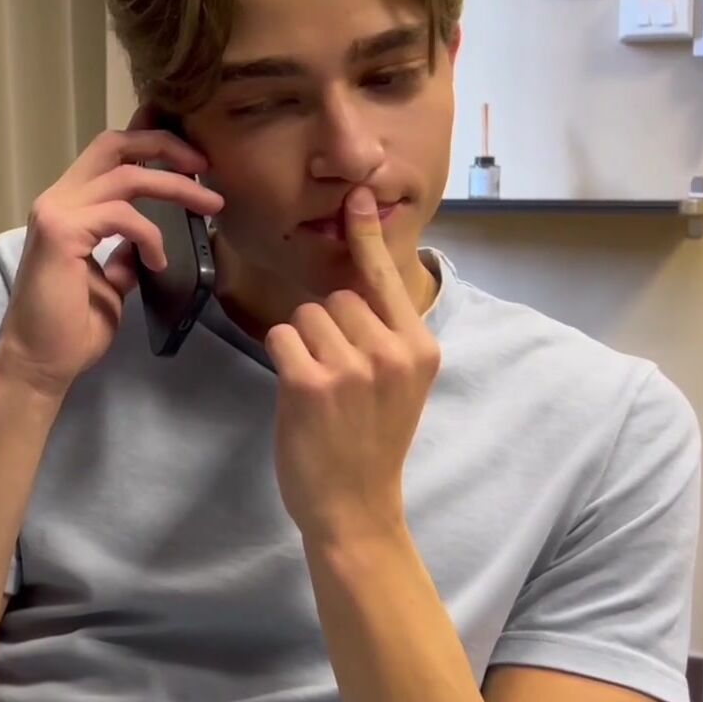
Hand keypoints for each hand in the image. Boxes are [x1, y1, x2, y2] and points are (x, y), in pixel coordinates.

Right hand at [0, 113, 222, 397]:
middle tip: (205, 165)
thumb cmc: (69, 330)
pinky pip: (123, 216)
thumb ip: (122, 257)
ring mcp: (57, 212)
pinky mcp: (62, 232)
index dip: (151, 146)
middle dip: (165, 145)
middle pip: (115, 144)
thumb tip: (143, 247)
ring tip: (210, 206)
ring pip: (127, 175)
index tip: (193, 164)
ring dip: (175, 185)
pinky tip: (160, 262)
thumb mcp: (109, 285)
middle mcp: (59, 199)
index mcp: (68, 207)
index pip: (110, 155)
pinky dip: (151, 235)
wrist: (38, 363)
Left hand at [266, 186, 439, 542]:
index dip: (367, 236)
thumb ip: (385, 335)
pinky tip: (299, 394)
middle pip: (338, 298)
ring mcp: (353, 367)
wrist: (356, 509)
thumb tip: (356, 283)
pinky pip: (282, 336)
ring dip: (303, 345)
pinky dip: (282, 358)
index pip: (388, 278)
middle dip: (326, 329)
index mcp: (419, 347)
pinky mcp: (312, 382)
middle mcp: (393, 351)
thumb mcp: (398, 385)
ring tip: (321, 392)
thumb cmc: (370, 444)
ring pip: (308, 315)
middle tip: (337, 380)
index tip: (357, 192)